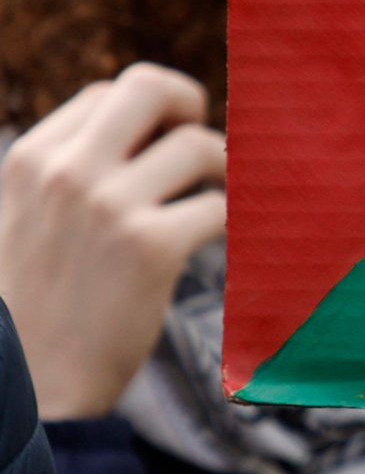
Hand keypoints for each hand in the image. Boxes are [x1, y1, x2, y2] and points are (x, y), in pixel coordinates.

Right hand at [0, 64, 224, 417]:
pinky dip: (232, 225)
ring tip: (212, 210)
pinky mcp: (152, 248)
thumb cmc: (35, 309)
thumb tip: (147, 138)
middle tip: (203, 156)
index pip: (109, 93)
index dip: (149, 118)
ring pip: (200, 146)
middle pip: (150, 85)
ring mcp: (109, 206)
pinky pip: (220, 207)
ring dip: (222, 175)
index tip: (162, 153)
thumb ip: (68, 177)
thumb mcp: (22, 221)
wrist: (29, 388)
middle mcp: (68, 171)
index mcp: (32, 160)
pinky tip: (220, 246)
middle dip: (192, 107)